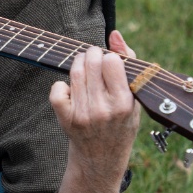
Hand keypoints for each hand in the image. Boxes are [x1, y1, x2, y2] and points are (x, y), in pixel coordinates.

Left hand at [47, 30, 142, 192]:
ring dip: (78, 65)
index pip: (111, 62)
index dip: (109, 57)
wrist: (101, 158)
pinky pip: (57, 88)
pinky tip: (72, 90)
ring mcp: (83, 114)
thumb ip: (128, 63)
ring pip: (74, 71)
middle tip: (94, 62)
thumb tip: (114, 34)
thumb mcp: (134, 98)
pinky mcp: (66, 118)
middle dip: (92, 56)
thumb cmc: (121, 122)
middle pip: (90, 62)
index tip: (110, 63)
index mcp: (125, 102)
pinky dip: (62, 85)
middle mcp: (103, 109)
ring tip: (84, 72)